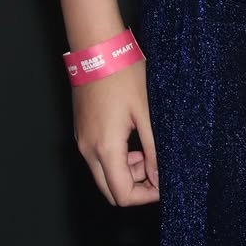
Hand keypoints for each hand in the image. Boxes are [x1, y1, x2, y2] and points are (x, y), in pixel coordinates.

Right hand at [72, 61, 159, 205]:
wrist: (97, 50)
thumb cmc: (123, 75)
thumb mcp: (145, 113)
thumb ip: (152, 149)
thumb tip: (160, 176)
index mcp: (105, 148)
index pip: (122, 194)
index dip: (146, 195)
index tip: (164, 183)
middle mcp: (88, 150)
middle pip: (110, 191)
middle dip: (136, 186)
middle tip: (156, 167)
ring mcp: (82, 141)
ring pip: (103, 175)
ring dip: (126, 172)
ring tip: (147, 149)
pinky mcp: (81, 132)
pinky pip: (97, 158)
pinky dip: (116, 158)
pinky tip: (132, 139)